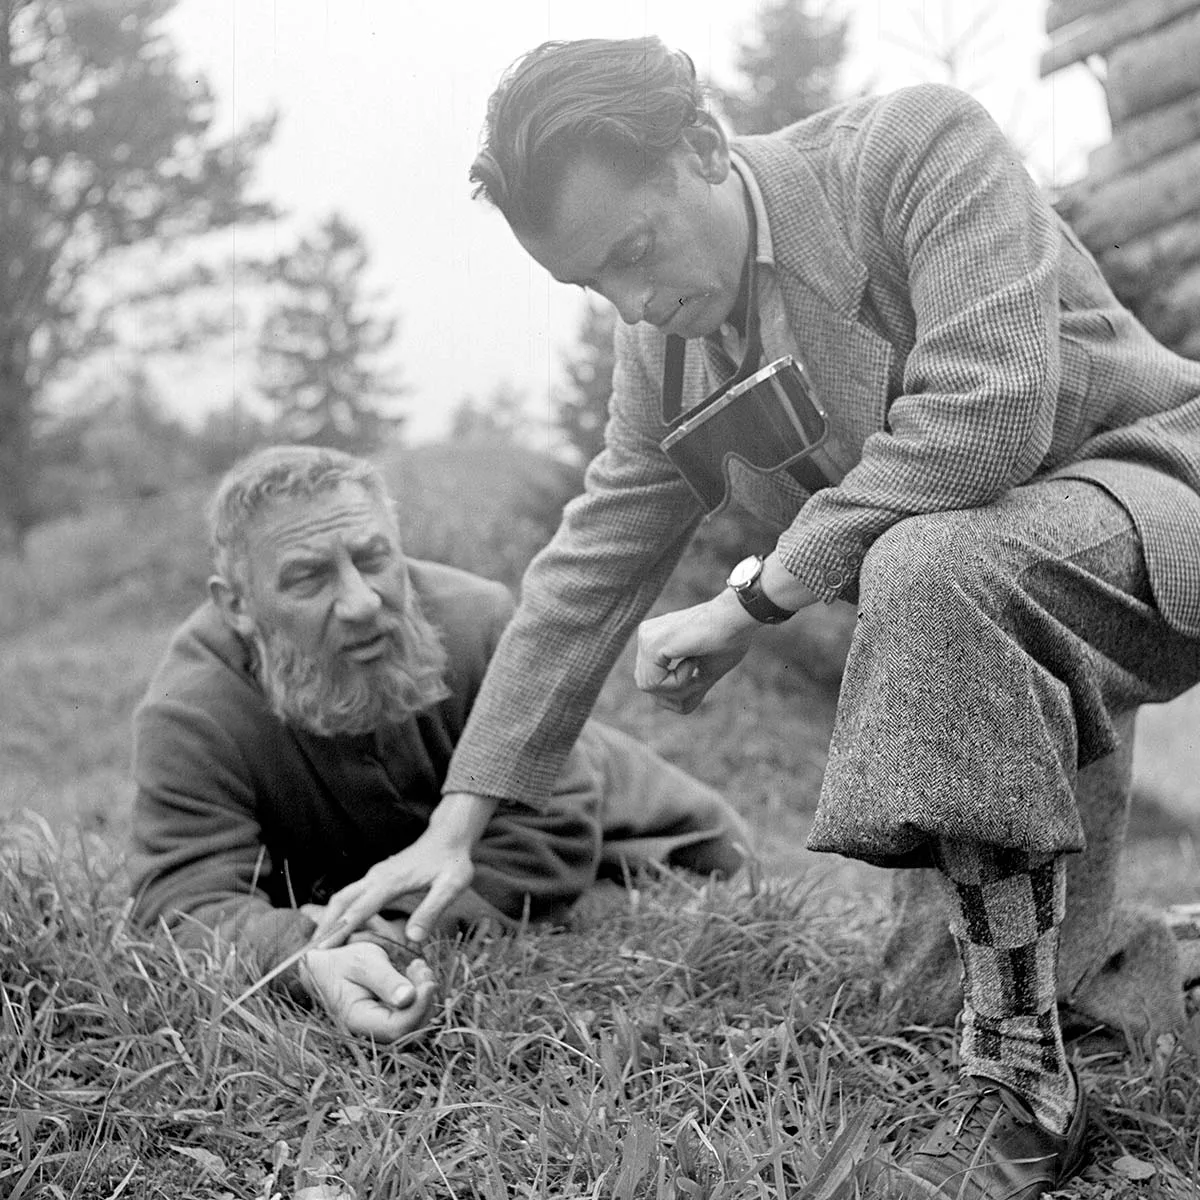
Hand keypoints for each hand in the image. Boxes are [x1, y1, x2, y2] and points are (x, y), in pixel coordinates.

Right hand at [300, 941, 436, 1041]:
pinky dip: (420, 993)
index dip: (419, 1008)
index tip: (429, 983)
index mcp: (358, 1020)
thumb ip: (385, 980)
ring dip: (424, 995)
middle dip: (425, 1000)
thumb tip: (409, 997)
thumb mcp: (362, 962)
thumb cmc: (342, 962)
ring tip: (417, 965)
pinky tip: (414, 971)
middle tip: (422, 968)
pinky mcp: (389, 1016)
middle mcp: (372, 1030)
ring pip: (415, 1021)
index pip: (396, 1028)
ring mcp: (381, 1025)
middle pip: (410, 1028)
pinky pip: (412, 1012)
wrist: (326, 967)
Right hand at [309, 792, 496, 947]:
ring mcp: (374, 876)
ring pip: (342, 897)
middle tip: (308, 954)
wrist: (450, 836)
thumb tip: (413, 938)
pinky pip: (351, 896)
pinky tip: (336, 928)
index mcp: (389, 882)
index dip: (338, 931)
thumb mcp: (451, 886)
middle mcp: (376, 877)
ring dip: (327, 919)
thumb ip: (431, 910)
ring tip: (315, 945)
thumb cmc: (452, 862)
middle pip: (340, 902)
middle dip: (322, 926)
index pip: (358, 910)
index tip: (320, 951)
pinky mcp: (377, 878)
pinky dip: (338, 912)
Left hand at [634, 591, 756, 713]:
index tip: (699, 677)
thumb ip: (690, 688)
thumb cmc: (728, 639)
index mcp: (657, 639)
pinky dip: (678, 681)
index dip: (678, 692)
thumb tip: (680, 708)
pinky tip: (693, 660)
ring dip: (679, 687)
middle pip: (649, 687)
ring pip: (649, 687)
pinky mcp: (650, 644)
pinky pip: (654, 683)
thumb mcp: (706, 672)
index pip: (653, 682)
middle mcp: (646, 636)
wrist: (735, 617)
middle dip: (677, 692)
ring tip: (696, 666)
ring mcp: (645, 638)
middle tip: (699, 677)